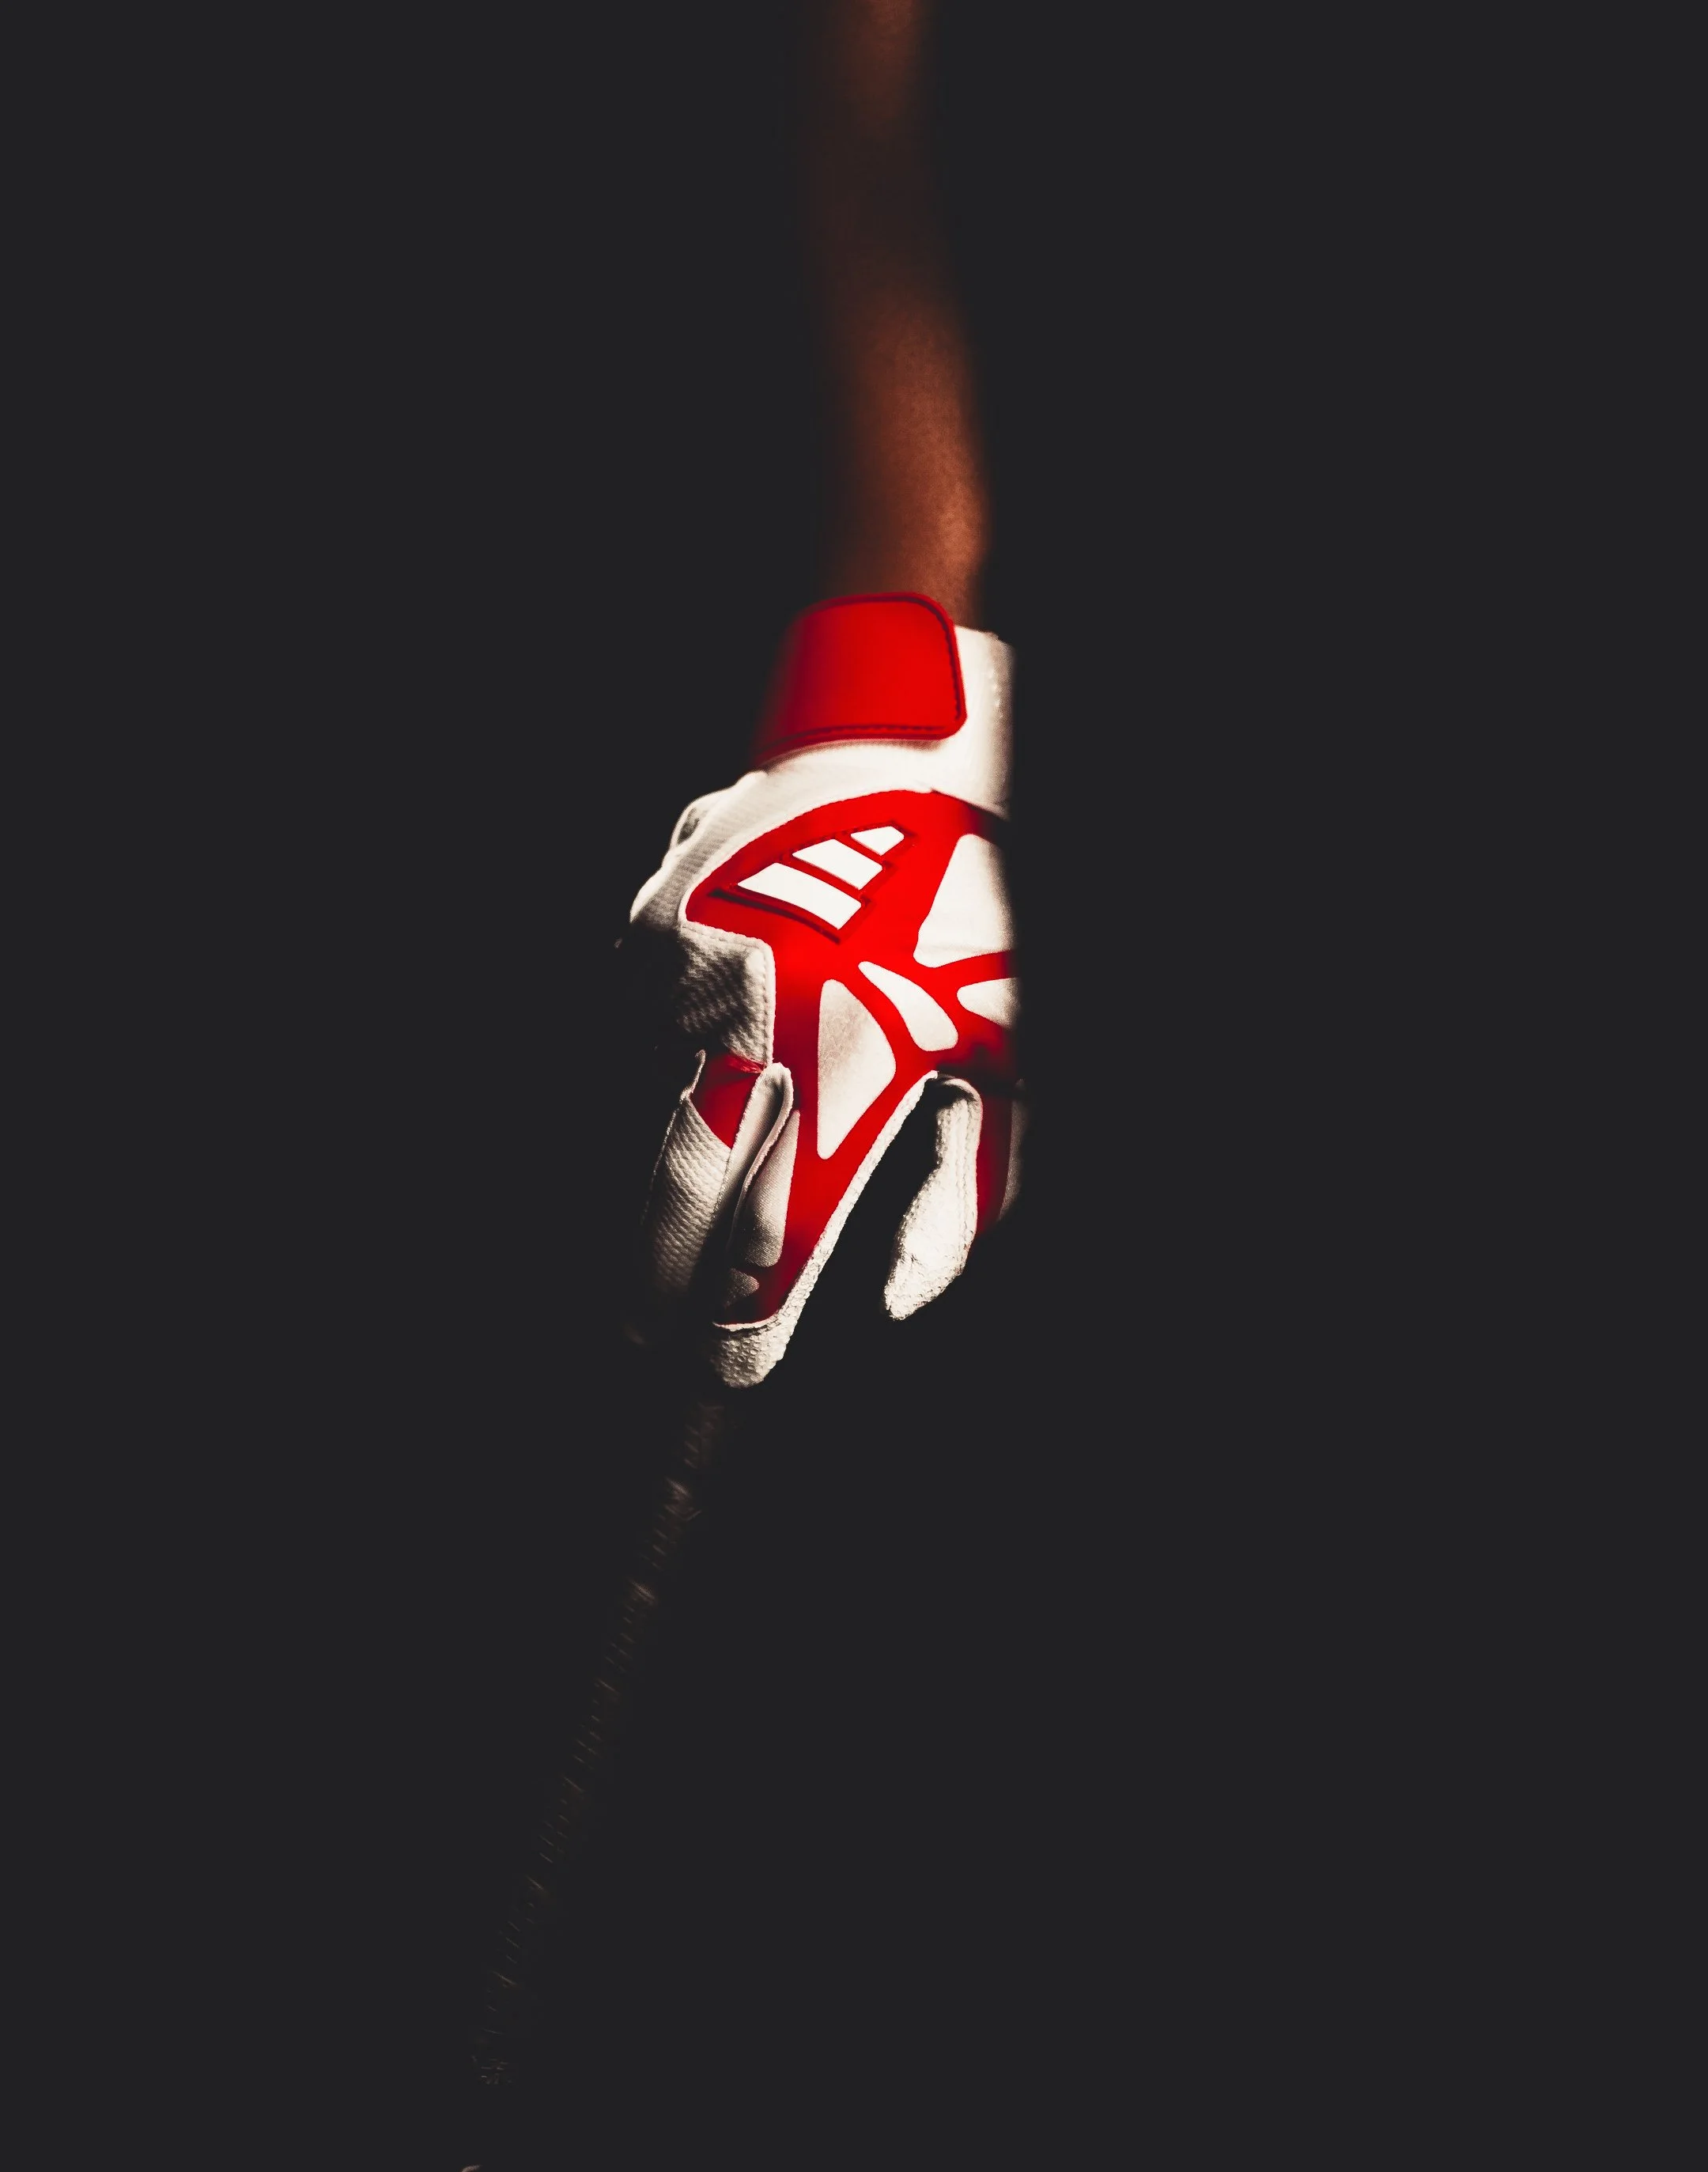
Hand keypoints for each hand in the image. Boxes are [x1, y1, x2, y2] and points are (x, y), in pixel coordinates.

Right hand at [622, 596, 1020, 1385]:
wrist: (906, 743)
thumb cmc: (976, 913)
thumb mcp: (1010, 1051)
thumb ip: (961, 1192)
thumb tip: (891, 1306)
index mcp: (856, 1054)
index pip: (777, 1229)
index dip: (744, 1317)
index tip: (726, 1372)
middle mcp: (756, 1013)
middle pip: (679, 1187)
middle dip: (652, 1280)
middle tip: (634, 1338)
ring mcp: (687, 963)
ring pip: (650, 1102)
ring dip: (673, 1148)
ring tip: (714, 1146)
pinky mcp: (648, 924)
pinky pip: (640, 1025)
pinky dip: (673, 1050)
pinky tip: (732, 1021)